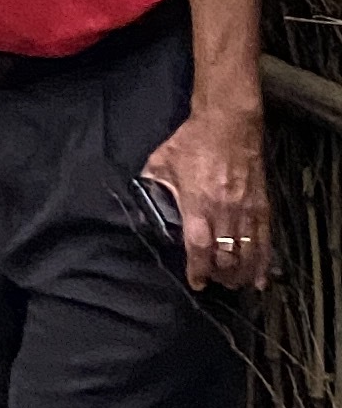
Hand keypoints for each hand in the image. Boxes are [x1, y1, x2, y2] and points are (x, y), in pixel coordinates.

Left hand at [145, 98, 271, 294]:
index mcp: (197, 204)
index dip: (198, 269)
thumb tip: (142, 198)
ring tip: (234, 283)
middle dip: (220, 275)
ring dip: (241, 273)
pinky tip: (261, 277)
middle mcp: (224, 212)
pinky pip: (265, 240)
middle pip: (225, 256)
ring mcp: (245, 210)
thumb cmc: (193, 141)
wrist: (229, 124)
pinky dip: (263, 262)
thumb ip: (153, 183)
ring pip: (247, 253)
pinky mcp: (262, 206)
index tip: (197, 283)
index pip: (198, 247)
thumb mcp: (162, 161)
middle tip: (215, 282)